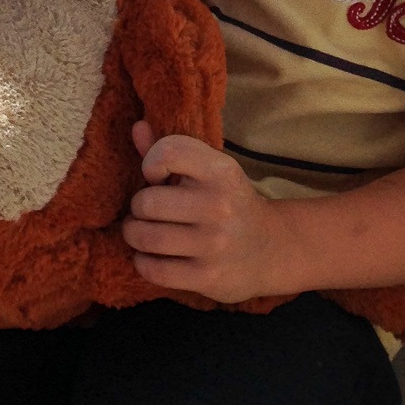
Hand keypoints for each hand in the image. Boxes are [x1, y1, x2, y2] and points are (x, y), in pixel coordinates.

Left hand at [122, 122, 281, 303]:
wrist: (270, 250)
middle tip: (146, 211)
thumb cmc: (227, 202)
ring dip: (134, 235)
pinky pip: (154, 270)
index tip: (157, 177)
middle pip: (147, 202)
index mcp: (221, 172)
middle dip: (138, 207)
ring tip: (142, 232)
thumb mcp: (209, 172)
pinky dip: (143, 262)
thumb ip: (172, 151)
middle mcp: (220, 206)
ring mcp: (215, 245)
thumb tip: (138, 127)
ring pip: (146, 237)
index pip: (169, 153)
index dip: (151, 163)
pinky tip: (150, 257)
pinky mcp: (209, 277)